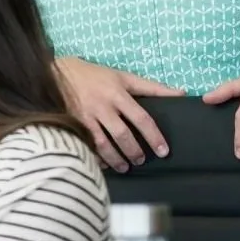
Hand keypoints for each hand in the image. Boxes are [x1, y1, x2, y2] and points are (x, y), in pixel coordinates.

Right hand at [56, 57, 182, 171]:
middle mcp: (102, 106)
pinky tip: (102, 165)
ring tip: (125, 167)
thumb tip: (181, 94)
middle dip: (134, 151)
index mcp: (118, 94)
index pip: (141, 118)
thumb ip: (153, 87)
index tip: (163, 151)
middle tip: (141, 161)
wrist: (59, 73)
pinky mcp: (72, 124)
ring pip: (103, 144)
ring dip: (116, 159)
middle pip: (122, 134)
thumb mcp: (124, 77)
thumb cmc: (97, 76)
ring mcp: (85, 117)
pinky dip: (95, 158)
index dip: (153, 136)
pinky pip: (86, 145)